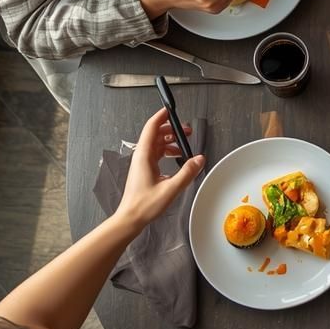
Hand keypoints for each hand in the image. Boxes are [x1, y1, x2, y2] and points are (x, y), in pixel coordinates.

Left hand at [117, 108, 204, 228]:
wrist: (130, 219)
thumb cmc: (144, 205)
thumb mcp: (171, 188)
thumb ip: (187, 172)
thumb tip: (199, 159)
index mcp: (144, 156)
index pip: (152, 128)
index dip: (161, 116)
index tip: (170, 110)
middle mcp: (142, 157)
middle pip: (156, 134)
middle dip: (171, 129)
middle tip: (186, 130)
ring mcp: (142, 164)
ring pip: (157, 144)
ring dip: (170, 141)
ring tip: (184, 144)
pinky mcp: (144, 171)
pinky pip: (156, 154)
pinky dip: (167, 152)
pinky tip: (177, 159)